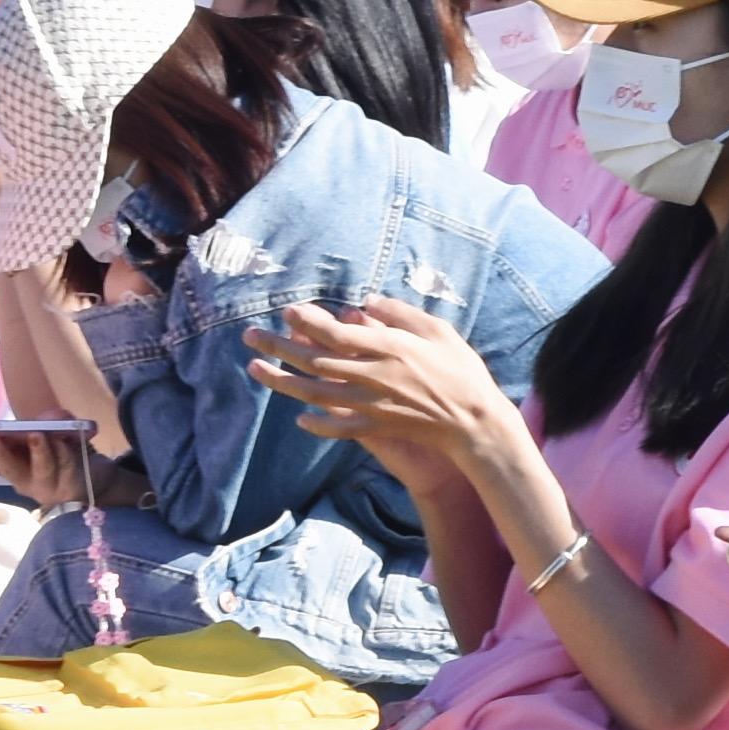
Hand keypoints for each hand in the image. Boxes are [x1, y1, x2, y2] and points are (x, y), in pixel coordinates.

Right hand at [0, 420, 116, 508]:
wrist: (98, 477)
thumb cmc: (63, 453)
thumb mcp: (48, 434)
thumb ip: (41, 424)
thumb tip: (42, 421)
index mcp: (12, 466)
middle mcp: (25, 480)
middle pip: (8, 470)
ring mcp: (48, 486)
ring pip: (40, 469)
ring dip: (38, 451)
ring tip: (37, 435)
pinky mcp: (71, 487)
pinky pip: (67, 467)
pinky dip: (66, 452)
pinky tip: (65, 440)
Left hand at [247, 295, 513, 480]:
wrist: (478, 422)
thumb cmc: (463, 371)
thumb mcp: (440, 331)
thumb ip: (401, 314)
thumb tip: (365, 303)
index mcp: (389, 348)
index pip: (334, 332)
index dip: (306, 322)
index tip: (287, 311)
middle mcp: (373, 376)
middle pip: (314, 360)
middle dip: (278, 347)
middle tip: (250, 335)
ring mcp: (372, 404)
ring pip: (315, 392)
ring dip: (281, 381)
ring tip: (255, 369)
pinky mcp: (377, 426)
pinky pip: (338, 426)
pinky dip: (317, 424)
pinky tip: (299, 418)